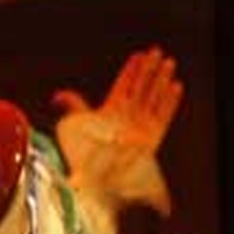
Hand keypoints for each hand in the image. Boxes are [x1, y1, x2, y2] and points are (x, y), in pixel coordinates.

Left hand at [53, 47, 181, 212]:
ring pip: (153, 99)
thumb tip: (58, 96)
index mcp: (111, 114)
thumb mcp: (74, 125)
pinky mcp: (151, 138)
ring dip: (161, 80)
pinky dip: (169, 102)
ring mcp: (140, 127)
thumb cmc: (82, 157)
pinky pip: (162, 116)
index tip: (138, 55)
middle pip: (141, 88)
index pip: (123, 87)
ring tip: (169, 62)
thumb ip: (72, 106)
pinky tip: (176, 86)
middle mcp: (127, 119)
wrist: (94, 182)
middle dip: (149, 70)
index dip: (131, 71)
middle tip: (157, 51)